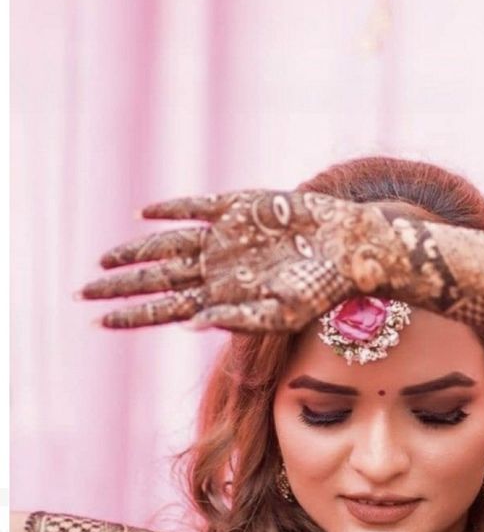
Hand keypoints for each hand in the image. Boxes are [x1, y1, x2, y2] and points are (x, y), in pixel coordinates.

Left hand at [81, 190, 412, 330]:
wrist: (355, 249)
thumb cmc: (325, 290)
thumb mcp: (281, 313)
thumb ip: (237, 319)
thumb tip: (187, 324)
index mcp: (224, 298)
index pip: (165, 310)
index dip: (131, 316)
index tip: (97, 322)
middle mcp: (220, 269)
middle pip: (158, 280)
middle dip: (120, 287)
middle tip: (80, 294)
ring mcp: (229, 237)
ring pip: (169, 245)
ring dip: (136, 252)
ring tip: (103, 260)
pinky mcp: (244, 207)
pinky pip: (199, 207)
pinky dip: (172, 209)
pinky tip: (145, 214)